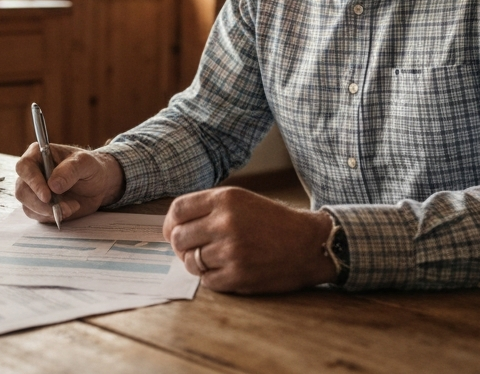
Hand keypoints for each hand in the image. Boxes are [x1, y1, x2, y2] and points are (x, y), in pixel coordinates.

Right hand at [14, 143, 124, 223]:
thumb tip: (53, 185)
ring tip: (71, 207)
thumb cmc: (89, 167)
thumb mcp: (85, 163)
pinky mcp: (38, 206)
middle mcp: (31, 172)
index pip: (24, 167)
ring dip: (49, 211)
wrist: (98, 185)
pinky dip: (52, 217)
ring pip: (28, 206)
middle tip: (63, 207)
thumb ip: (70, 170)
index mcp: (38, 154)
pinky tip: (68, 210)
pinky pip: (37, 216)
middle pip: (22, 190)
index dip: (32, 182)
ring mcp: (33, 190)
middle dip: (41, 204)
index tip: (47, 196)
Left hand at [163, 187, 336, 293]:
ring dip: (198, 264)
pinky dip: (213, 279)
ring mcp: (231, 250)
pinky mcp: (238, 275)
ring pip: (191, 262)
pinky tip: (227, 271)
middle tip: (195, 250)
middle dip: (182, 247)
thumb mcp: (242, 200)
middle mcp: (226, 222)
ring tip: (215, 260)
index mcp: (225, 199)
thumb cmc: (273, 222)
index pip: (178, 210)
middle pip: (179, 238)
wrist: (309, 244)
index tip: (174, 233)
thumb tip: (174, 226)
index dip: (171, 224)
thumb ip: (209, 208)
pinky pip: (207, 281)